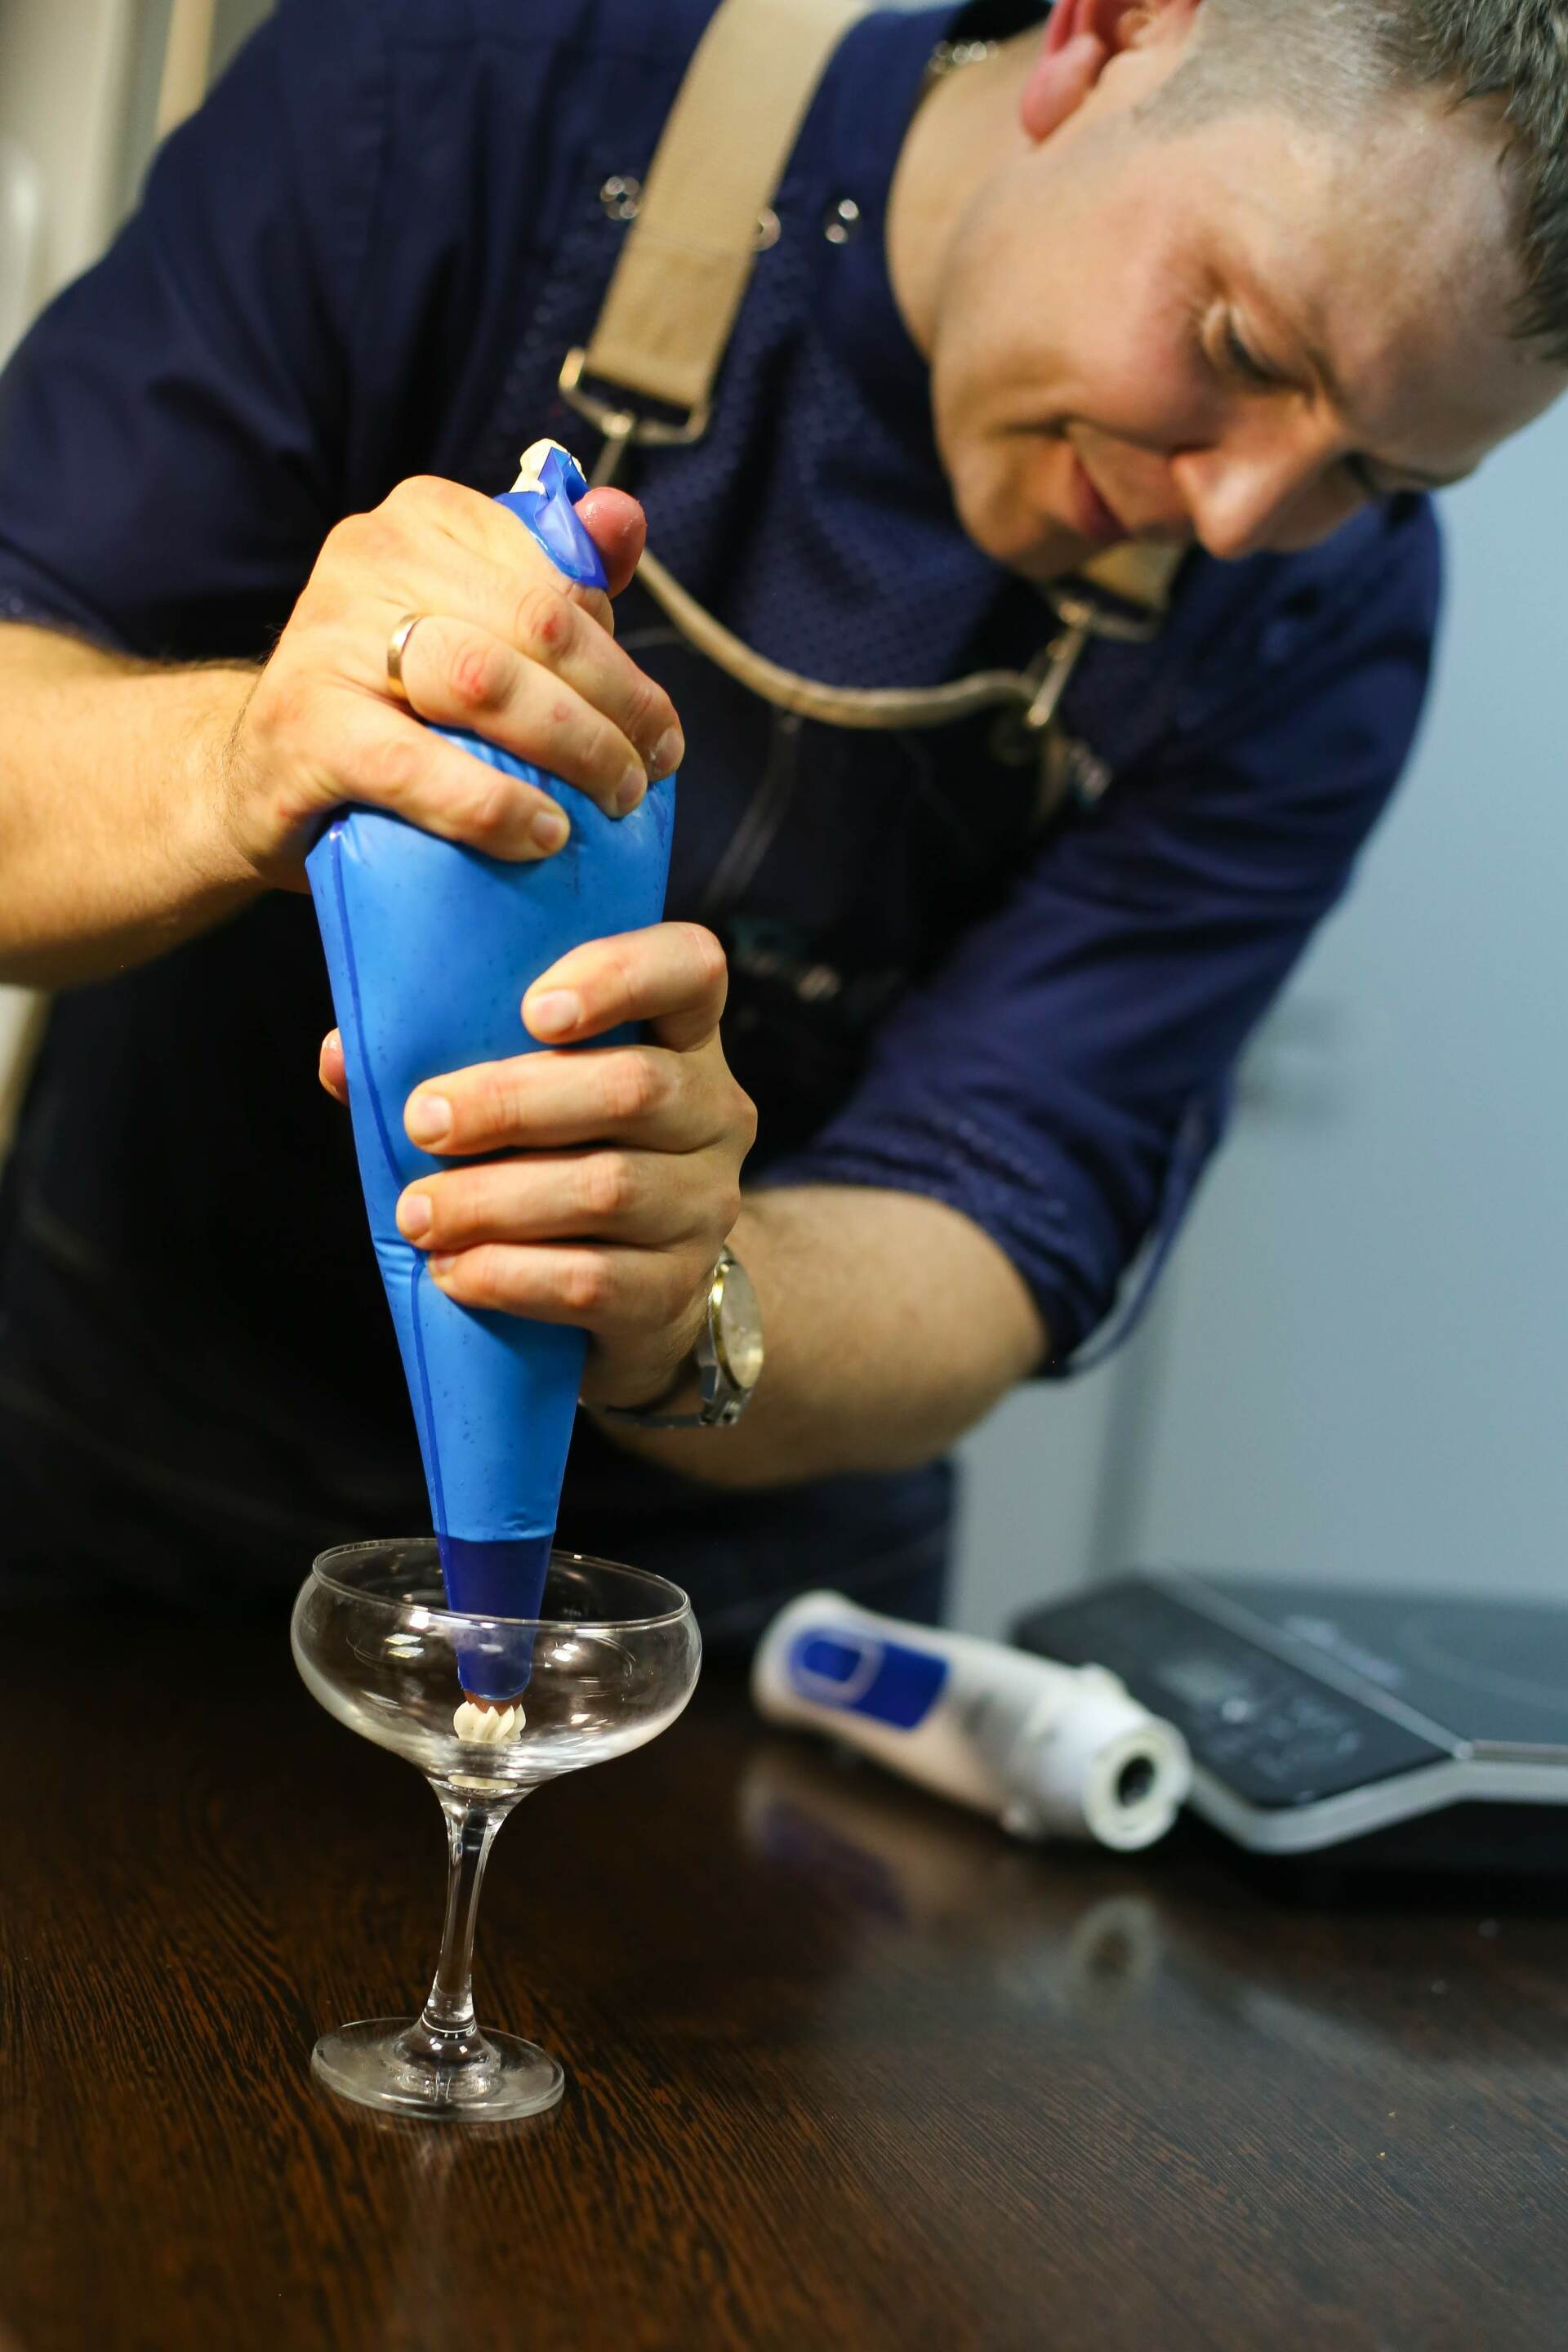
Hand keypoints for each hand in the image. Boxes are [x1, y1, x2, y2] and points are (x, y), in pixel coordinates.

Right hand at [217, 474, 682, 889]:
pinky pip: (417, 765)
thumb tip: (625, 516)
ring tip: (611, 802)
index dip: (620, 659)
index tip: (655, 726)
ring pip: (484, 682)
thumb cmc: (391, 704)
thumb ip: (552, 578)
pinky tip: (541, 834)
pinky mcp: (303, 728)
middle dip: (615, 707)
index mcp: (424, 520)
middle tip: (648, 774)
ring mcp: (327, 639)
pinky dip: (493, 806)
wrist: (263, 775)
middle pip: (534, 626)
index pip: (556, 578)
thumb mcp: (475, 631)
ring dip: (572, 750)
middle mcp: (368, 556)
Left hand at [319, 923, 757, 1408]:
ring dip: (493, 1199)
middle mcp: (714, 1114)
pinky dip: (508, 1275)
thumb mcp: (522, 1099)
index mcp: (682, 1038)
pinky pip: (592, 1281)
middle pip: (634, 1087)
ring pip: (608, 1189)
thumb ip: (444, 1062)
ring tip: (418, 1214)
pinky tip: (454, 1271)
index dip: (620, 975)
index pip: (690, 968)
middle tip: (424, 1122)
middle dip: (512, 1102)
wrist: (633, 1299)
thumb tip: (342, 1056)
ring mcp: (704, 1207)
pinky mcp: (675, 1291)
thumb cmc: (557, 1164)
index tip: (532, 1009)